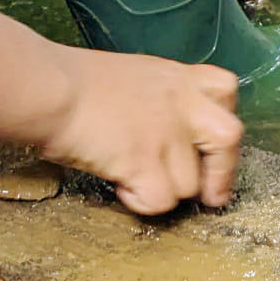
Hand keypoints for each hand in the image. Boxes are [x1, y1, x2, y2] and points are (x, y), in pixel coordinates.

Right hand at [38, 46, 242, 215]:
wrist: (50, 90)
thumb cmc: (70, 82)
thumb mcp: (129, 77)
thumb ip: (155, 101)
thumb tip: (154, 132)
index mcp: (175, 78)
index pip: (225, 90)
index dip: (222, 118)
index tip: (210, 143)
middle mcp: (180, 104)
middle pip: (229, 138)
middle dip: (224, 171)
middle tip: (211, 195)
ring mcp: (167, 134)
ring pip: (188, 183)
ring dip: (162, 189)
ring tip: (128, 177)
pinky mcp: (147, 162)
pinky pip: (161, 201)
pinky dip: (141, 203)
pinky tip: (120, 187)